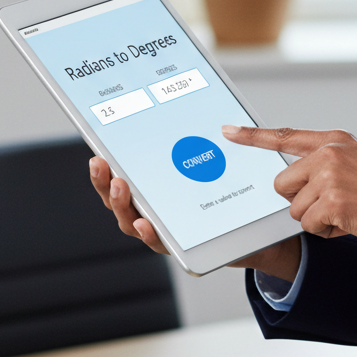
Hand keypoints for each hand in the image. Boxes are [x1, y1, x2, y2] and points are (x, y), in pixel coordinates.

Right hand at [88, 156, 301, 280]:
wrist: (259, 226)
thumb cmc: (233, 192)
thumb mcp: (217, 160)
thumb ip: (203, 142)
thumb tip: (198, 110)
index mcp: (159, 187)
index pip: (124, 176)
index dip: (106, 168)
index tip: (97, 150)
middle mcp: (157, 210)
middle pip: (120, 200)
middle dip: (105, 182)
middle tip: (102, 165)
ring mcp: (167, 229)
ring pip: (133, 221)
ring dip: (123, 205)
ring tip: (120, 187)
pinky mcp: (184, 246)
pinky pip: (162, 243)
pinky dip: (150, 234)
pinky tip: (146, 223)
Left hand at [220, 126, 356, 253]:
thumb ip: (326, 164)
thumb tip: (291, 181)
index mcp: (335, 141)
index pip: (285, 136)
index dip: (253, 137)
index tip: (228, 132)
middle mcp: (330, 153)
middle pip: (283, 184)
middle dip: (302, 201)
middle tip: (336, 203)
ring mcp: (330, 176)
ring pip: (295, 209)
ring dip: (318, 219)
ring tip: (350, 213)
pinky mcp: (333, 201)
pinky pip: (310, 226)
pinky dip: (328, 231)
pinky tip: (353, 223)